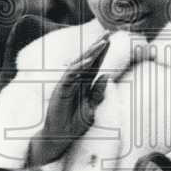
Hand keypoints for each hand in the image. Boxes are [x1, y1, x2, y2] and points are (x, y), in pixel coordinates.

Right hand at [27, 36, 109, 167]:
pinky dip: (79, 67)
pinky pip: (71, 75)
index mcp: (84, 84)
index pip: (95, 65)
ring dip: (91, 53)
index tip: (111, 39)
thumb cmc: (74, 124)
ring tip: (102, 43)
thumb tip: (107, 76)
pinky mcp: (61, 89)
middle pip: (88, 60)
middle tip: (108, 33)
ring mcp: (68, 84)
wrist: (60, 137)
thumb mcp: (91, 109)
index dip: (102, 52)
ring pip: (80, 64)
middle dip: (98, 47)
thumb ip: (98, 94)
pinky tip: (88, 60)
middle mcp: (76, 81)